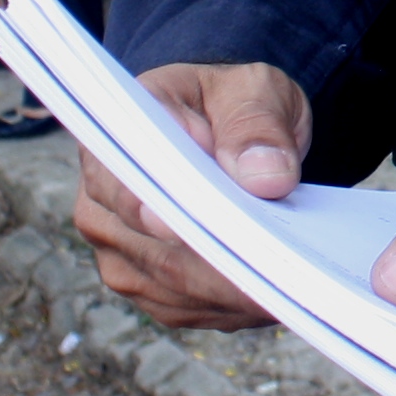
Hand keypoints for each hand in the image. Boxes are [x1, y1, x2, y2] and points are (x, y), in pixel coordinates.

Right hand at [75, 62, 311, 330]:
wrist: (228, 128)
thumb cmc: (232, 103)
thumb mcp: (254, 89)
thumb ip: (257, 124)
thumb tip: (265, 177)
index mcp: (115, 135)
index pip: (124, 181)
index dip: (161, 211)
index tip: (207, 228)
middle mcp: (102, 198)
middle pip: (155, 246)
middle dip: (222, 261)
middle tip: (283, 267)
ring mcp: (118, 246)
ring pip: (175, 284)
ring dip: (234, 288)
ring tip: (293, 279)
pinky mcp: (147, 283)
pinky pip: (189, 306)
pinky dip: (234, 303)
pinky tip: (275, 291)